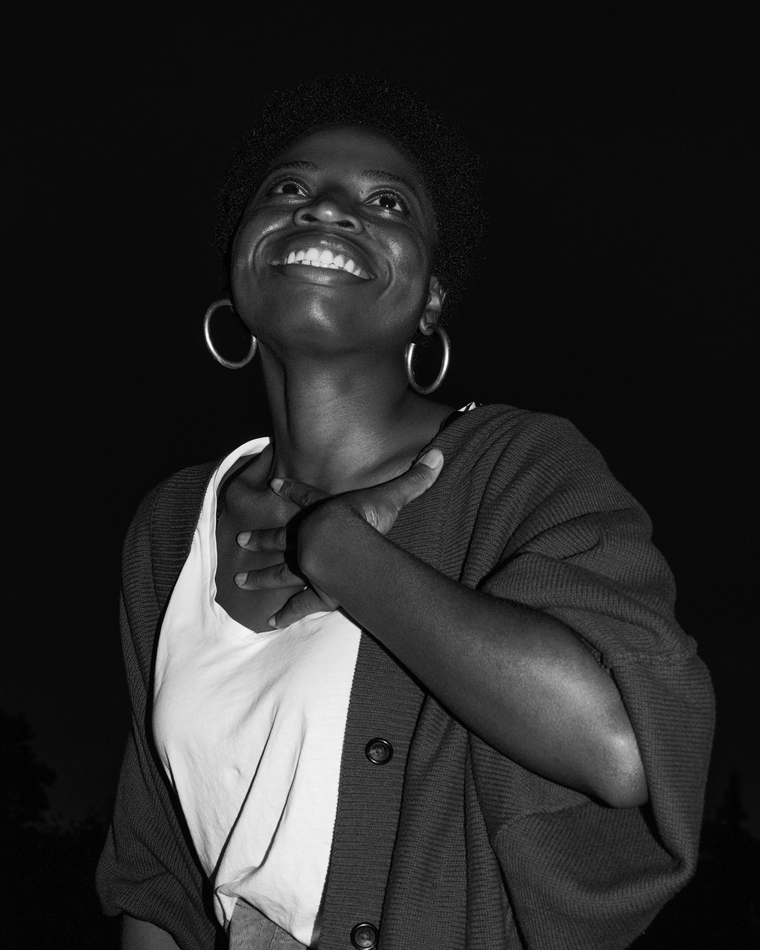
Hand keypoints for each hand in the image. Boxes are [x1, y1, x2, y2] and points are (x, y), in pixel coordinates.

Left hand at [233, 448, 443, 627]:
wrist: (343, 544)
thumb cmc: (364, 518)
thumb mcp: (392, 495)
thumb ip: (415, 478)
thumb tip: (440, 453)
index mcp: (325, 514)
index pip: (306, 497)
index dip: (291, 490)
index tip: (273, 484)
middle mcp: (310, 538)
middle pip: (281, 538)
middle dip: (261, 539)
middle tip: (239, 541)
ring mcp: (309, 566)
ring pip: (279, 572)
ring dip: (260, 578)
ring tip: (240, 583)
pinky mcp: (315, 590)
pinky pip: (298, 604)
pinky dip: (286, 614)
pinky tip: (271, 623)